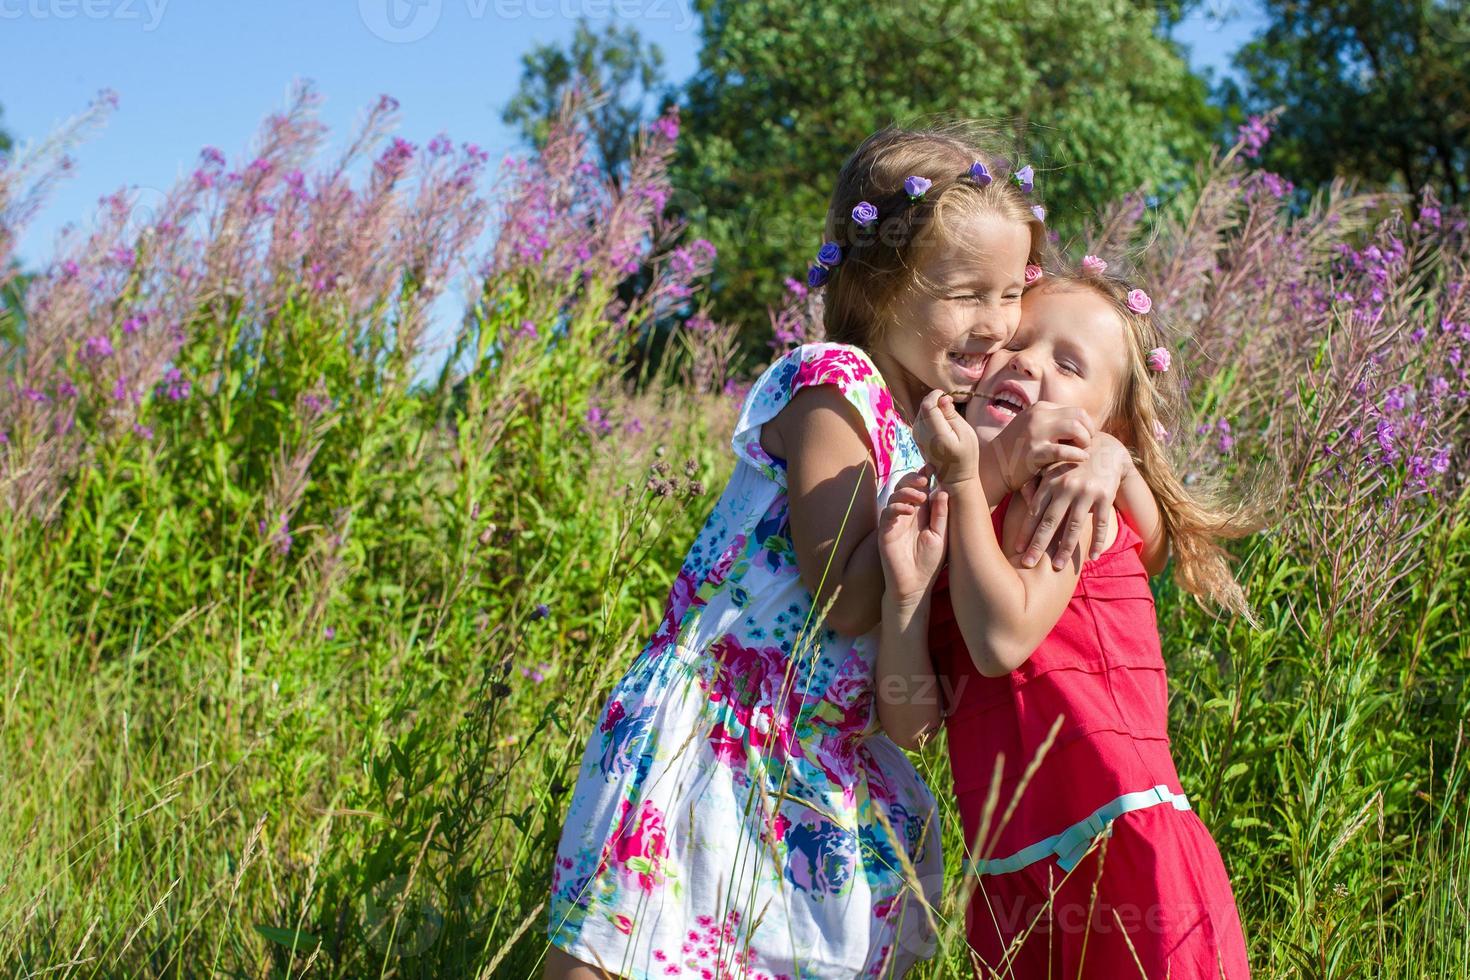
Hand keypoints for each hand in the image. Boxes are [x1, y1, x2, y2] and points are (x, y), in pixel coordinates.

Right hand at [878, 470, 949, 607]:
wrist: (914, 586)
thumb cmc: (929, 564)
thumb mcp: (940, 536)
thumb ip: (940, 515)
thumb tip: (943, 490)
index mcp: (922, 513)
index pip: (921, 488)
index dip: (925, 475)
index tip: (933, 466)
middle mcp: (907, 513)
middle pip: (905, 486)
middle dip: (914, 478)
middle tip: (925, 479)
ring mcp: (895, 521)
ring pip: (895, 495)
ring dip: (907, 491)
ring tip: (919, 497)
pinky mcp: (885, 531)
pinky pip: (888, 512)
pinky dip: (897, 507)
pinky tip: (909, 511)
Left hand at [912, 390, 978, 487]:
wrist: (955, 476)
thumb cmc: (965, 455)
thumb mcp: (965, 434)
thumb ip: (951, 415)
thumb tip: (942, 398)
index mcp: (936, 434)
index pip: (927, 406)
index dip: (935, 395)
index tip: (947, 395)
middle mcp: (922, 434)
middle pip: (923, 406)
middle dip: (935, 401)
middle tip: (950, 406)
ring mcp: (917, 436)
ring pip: (921, 411)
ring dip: (933, 408)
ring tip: (948, 416)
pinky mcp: (917, 437)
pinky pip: (921, 418)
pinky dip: (930, 415)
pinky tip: (941, 423)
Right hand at [983, 401, 1094, 493]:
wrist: (992, 467)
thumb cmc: (1018, 451)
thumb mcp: (1034, 428)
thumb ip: (1054, 423)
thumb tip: (1084, 425)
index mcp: (1040, 409)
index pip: (1076, 411)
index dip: (1086, 427)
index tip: (1084, 440)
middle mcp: (1037, 417)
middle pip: (1079, 416)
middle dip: (1089, 432)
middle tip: (1086, 447)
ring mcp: (1035, 433)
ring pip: (1075, 428)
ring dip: (1084, 441)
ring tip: (1082, 452)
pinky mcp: (1034, 453)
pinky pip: (1064, 451)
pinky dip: (1077, 455)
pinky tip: (1080, 460)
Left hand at [1015, 434, 1133, 568]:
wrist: (1105, 448)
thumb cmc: (1070, 462)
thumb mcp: (1051, 468)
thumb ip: (1036, 484)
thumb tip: (1022, 500)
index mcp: (1050, 481)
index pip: (1034, 512)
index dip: (1025, 531)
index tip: (1017, 549)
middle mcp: (1066, 487)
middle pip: (1050, 521)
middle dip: (1038, 544)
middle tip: (1027, 563)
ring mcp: (1086, 492)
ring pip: (1074, 526)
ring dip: (1065, 549)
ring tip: (1058, 566)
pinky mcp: (1105, 495)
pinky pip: (1100, 523)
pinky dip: (1097, 541)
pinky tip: (1092, 557)